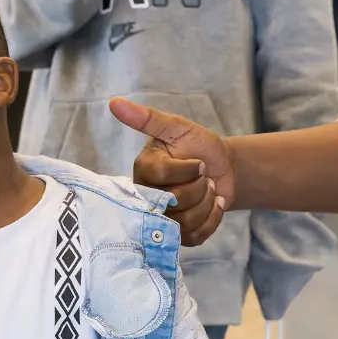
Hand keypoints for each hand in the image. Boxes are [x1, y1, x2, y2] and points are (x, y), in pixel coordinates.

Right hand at [110, 99, 229, 245]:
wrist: (223, 167)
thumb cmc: (197, 144)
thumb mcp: (177, 127)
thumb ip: (147, 118)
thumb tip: (114, 102)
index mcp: (144, 170)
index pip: (161, 175)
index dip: (188, 169)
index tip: (199, 161)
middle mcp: (147, 197)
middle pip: (175, 201)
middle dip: (199, 187)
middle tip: (204, 176)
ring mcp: (163, 218)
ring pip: (184, 222)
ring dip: (207, 203)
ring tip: (208, 190)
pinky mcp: (180, 235)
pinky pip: (195, 236)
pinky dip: (213, 218)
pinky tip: (214, 203)